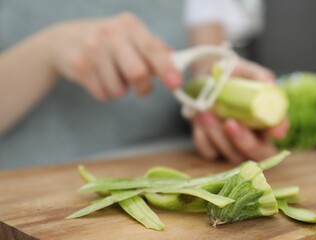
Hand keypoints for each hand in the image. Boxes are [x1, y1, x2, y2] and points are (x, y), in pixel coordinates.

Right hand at [48, 13, 180, 99]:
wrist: (63, 40)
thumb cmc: (106, 42)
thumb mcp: (129, 36)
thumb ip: (153, 48)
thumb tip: (175, 60)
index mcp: (129, 25)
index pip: (153, 48)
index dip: (166, 68)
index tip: (175, 84)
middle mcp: (111, 34)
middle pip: (138, 73)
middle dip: (143, 88)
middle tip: (141, 88)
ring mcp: (93, 49)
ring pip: (119, 90)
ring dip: (120, 90)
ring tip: (111, 75)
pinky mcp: (80, 66)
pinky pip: (103, 94)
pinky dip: (105, 93)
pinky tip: (98, 78)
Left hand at [192, 58, 288, 162]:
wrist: (206, 80)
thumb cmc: (231, 77)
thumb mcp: (244, 71)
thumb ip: (258, 76)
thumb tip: (269, 82)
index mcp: (267, 119)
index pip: (279, 129)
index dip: (279, 130)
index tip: (274, 129)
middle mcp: (254, 137)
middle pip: (259, 154)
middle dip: (244, 141)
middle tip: (230, 123)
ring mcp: (233, 146)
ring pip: (232, 155)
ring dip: (217, 134)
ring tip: (204, 113)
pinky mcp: (213, 149)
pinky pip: (209, 152)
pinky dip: (203, 136)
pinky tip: (199, 118)